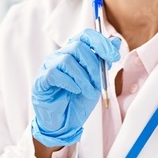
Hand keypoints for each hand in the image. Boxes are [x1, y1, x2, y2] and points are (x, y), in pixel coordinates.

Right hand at [31, 30, 120, 145]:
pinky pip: (54, 74)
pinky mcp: (41, 80)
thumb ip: (103, 61)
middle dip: (93, 65)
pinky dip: (69, 82)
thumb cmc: (78, 99)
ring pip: (67, 60)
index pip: (86, 35)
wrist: (65, 122)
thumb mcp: (97, 81)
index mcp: (74, 52)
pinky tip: (75, 91)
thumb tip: (116, 41)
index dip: (101, 43)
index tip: (114, 57)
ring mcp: (48, 66)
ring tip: (89, 92)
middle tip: (99, 82)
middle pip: (77, 46)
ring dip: (83, 78)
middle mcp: (60, 55)